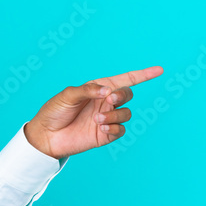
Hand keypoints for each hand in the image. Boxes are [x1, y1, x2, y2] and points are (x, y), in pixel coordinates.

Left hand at [24, 66, 163, 158]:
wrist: (46, 136)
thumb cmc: (54, 111)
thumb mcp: (68, 95)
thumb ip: (88, 90)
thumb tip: (108, 90)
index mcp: (98, 88)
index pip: (125, 79)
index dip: (143, 74)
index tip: (159, 70)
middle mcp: (105, 102)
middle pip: (127, 95)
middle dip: (122, 96)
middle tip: (110, 100)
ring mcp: (107, 118)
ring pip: (126, 113)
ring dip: (115, 115)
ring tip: (98, 119)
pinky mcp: (105, 134)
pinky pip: (121, 130)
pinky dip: (115, 128)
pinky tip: (102, 128)